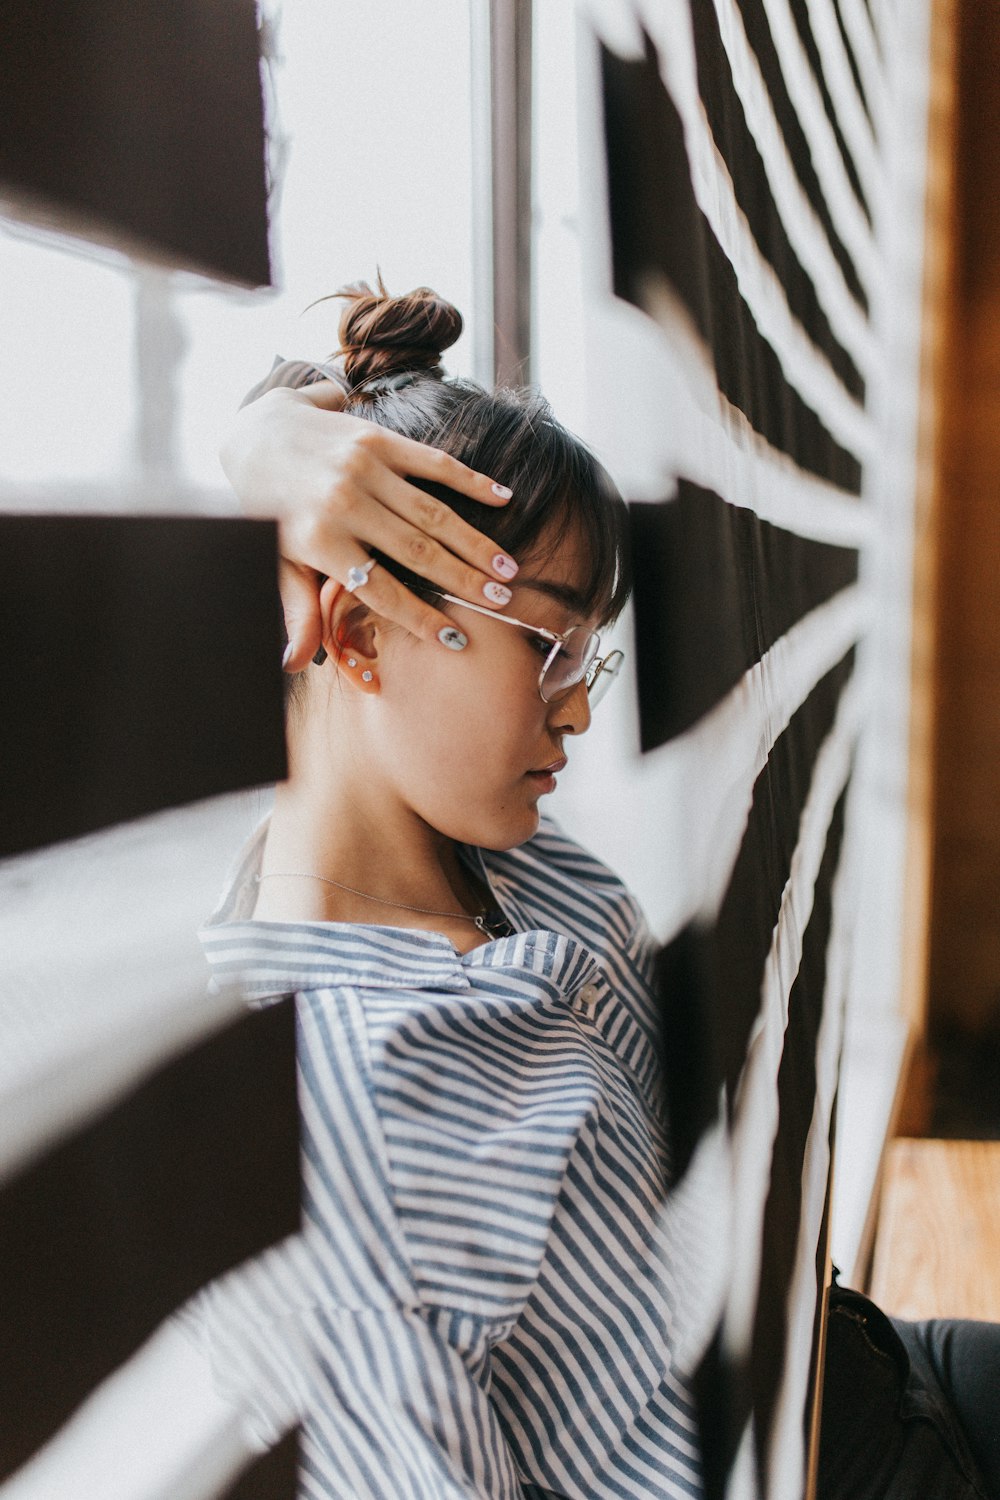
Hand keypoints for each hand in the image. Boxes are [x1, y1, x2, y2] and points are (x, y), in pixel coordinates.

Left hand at [221, 379, 517, 670]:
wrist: (256, 434)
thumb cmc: (269, 509)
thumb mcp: (276, 561)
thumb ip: (296, 610)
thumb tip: (294, 665)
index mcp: (320, 541)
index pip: (381, 590)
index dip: (419, 617)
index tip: (454, 638)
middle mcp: (345, 504)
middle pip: (418, 551)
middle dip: (463, 579)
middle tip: (501, 600)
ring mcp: (364, 469)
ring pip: (433, 512)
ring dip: (474, 541)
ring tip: (506, 567)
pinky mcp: (379, 441)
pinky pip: (433, 463)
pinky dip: (470, 481)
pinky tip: (503, 498)